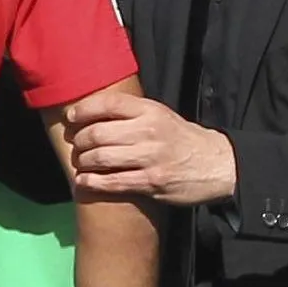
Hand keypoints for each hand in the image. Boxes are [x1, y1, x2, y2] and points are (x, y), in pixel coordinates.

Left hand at [67, 93, 235, 204]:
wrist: (216, 164)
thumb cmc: (182, 139)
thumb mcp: (162, 116)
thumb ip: (133, 113)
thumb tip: (94, 112)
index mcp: (150, 110)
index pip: (108, 104)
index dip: (83, 110)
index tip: (71, 117)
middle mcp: (149, 131)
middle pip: (98, 133)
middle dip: (79, 140)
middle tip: (75, 144)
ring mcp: (150, 158)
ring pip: (101, 158)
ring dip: (83, 162)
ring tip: (80, 163)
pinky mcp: (151, 182)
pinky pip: (113, 182)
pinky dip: (92, 183)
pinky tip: (83, 182)